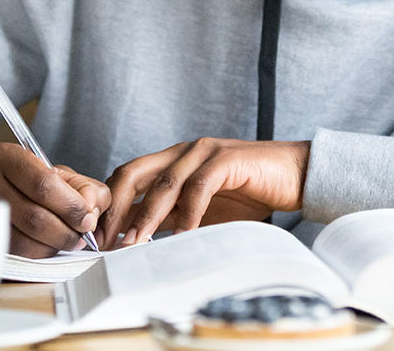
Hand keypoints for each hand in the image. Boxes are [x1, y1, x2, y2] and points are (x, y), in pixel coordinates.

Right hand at [0, 142, 110, 256]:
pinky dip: (34, 255)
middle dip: (65, 231)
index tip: (88, 219)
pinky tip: (43, 247)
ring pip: (22, 242)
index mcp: (7, 156)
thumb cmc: (18, 182)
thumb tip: (94, 207)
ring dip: (51, 247)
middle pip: (34, 216)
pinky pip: (10, 255)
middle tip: (80, 237)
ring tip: (64, 242)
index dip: (71, 206)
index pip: (44, 184)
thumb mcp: (50, 172)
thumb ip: (80, 186)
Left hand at [98, 138, 309, 248]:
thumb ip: (172, 216)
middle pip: (135, 172)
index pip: (128, 176)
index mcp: (174, 160)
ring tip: (135, 242)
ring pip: (164, 183)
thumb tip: (135, 236)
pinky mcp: (227, 160)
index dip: (109, 204)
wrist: (295, 176)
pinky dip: (187, 213)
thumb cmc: (250, 193)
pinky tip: (181, 236)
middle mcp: (184, 151)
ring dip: (147, 215)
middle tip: (107, 240)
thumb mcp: (201, 209)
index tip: (98, 237)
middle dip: (116, 206)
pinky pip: (199, 187)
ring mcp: (205, 152)